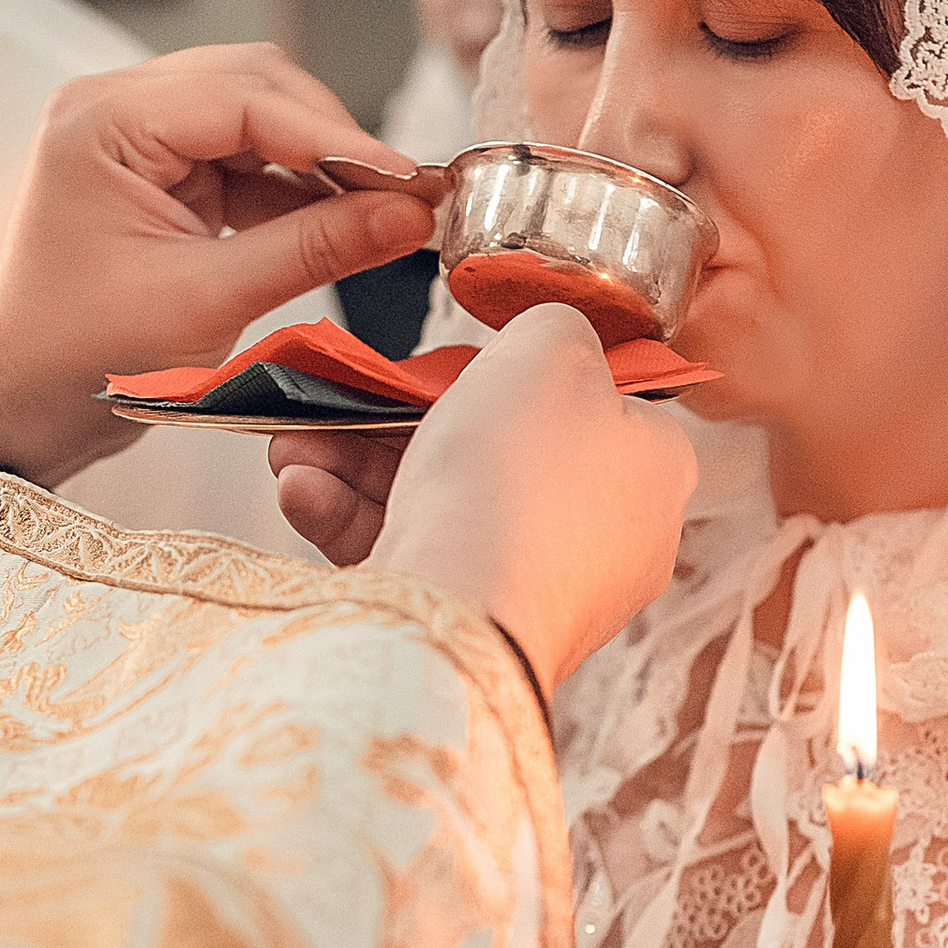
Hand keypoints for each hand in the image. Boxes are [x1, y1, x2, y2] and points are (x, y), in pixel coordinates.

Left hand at [0, 49, 434, 485]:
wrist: (22, 401)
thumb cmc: (83, 357)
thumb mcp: (208, 302)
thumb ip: (312, 249)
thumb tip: (408, 215)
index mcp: (102, 121)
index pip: (243, 96)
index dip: (336, 137)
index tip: (408, 180)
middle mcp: (113, 106)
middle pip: (256, 84)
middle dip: (334, 139)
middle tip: (408, 193)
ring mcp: (134, 133)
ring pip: (257, 114)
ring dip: (320, 161)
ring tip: (386, 211)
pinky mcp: (157, 168)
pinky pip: (244, 155)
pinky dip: (294, 187)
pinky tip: (342, 223)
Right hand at [271, 305, 696, 692]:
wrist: (460, 615)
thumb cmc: (515, 474)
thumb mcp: (549, 346)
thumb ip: (554, 321)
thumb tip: (549, 333)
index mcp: (653, 465)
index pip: (590, 399)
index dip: (513, 371)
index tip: (447, 363)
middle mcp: (613, 534)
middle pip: (499, 450)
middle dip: (398, 420)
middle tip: (344, 401)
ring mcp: (547, 587)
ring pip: (445, 504)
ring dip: (357, 466)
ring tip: (294, 446)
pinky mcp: (484, 626)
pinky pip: (422, 557)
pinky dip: (359, 520)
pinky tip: (303, 491)